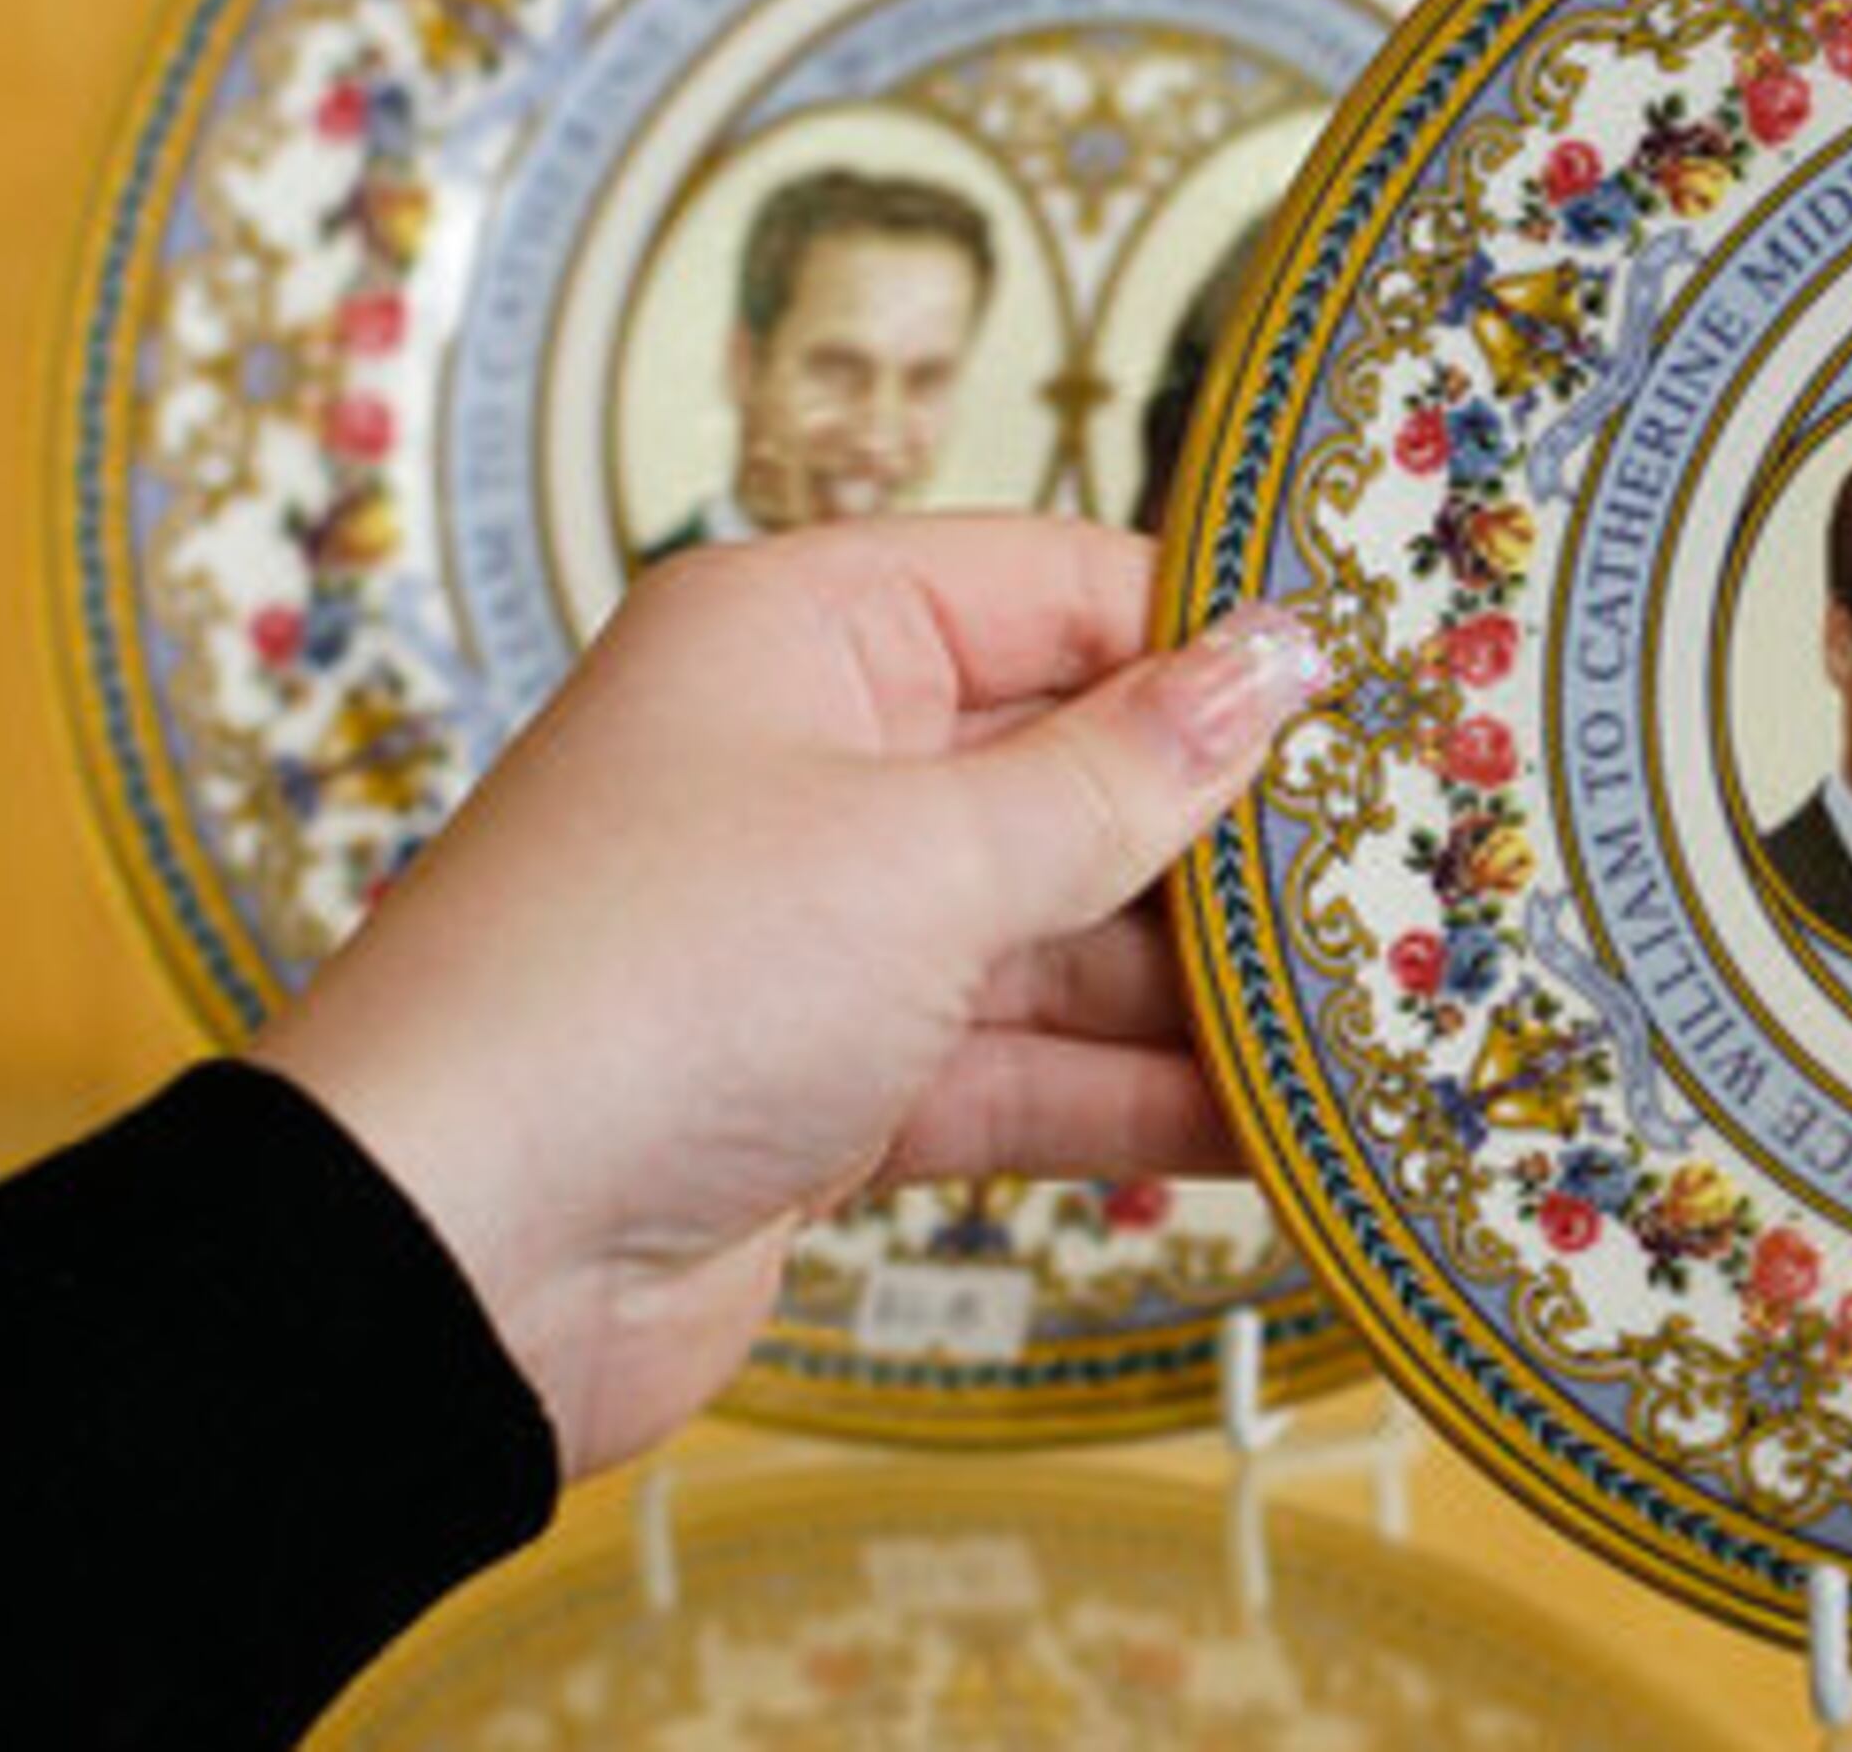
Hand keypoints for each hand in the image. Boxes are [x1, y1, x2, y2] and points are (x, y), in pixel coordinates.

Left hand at [254, 517, 1320, 1477]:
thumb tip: (1277, 659)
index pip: (1060, 589)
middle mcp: (814, 764)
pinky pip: (1028, 1067)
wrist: (444, 1262)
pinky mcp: (839, 1083)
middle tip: (1408, 858)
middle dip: (1227, 831)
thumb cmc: (643, 989)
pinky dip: (1138, 1098)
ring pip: (1064, 930)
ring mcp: (827, 931)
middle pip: (1076, 766)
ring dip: (1203, 986)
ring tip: (1375, 1005)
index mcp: (803, 635)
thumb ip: (1122, 773)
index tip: (1373, 691)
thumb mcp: (922, 853)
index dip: (1213, 640)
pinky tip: (1278, 1121)